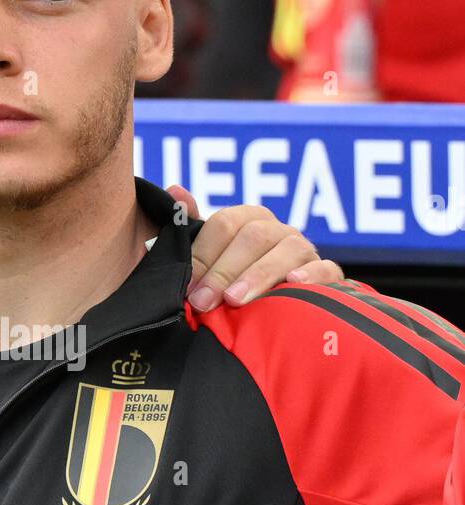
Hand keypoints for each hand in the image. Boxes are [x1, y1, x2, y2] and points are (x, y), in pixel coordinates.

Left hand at [167, 184, 344, 311]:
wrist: (281, 314)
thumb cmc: (236, 284)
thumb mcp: (211, 257)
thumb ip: (193, 227)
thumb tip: (175, 190)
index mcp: (248, 220)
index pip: (225, 223)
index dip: (203, 254)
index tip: (187, 286)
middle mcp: (278, 230)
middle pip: (253, 237)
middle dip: (223, 271)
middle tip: (202, 302)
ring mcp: (304, 250)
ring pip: (286, 251)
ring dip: (258, 275)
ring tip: (235, 301)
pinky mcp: (328, 274)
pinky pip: (326, 269)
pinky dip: (311, 275)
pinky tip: (293, 284)